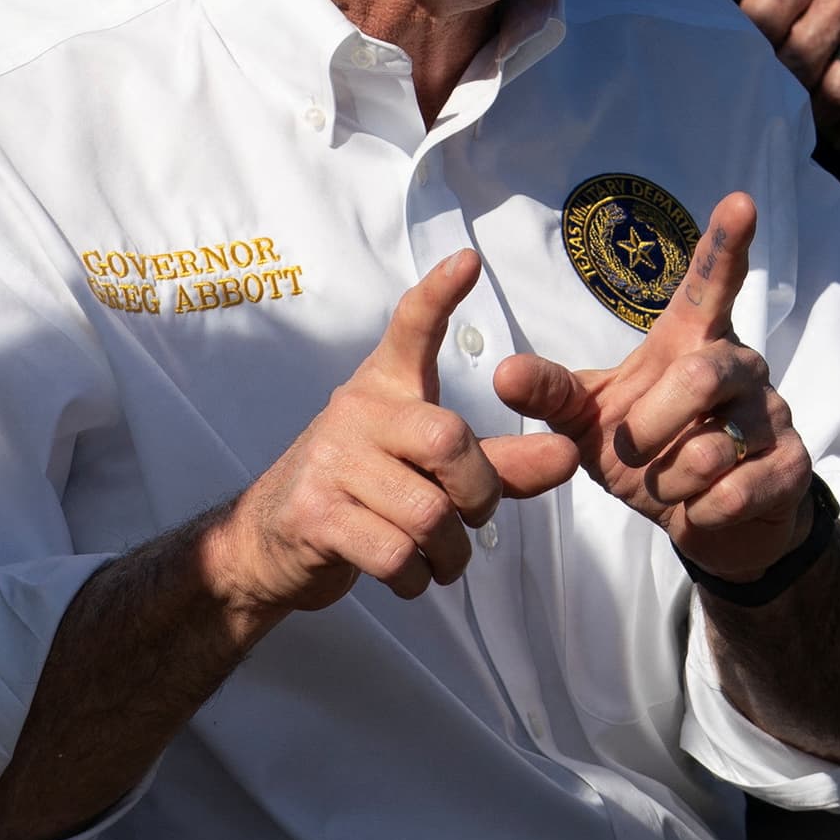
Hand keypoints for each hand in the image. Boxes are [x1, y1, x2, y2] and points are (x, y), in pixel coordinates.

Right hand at [198, 251, 581, 626]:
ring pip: (428, 513)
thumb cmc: (366, 493)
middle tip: (473, 517)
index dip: (439, 295)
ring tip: (439, 559)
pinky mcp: (316, 515)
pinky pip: (396, 554)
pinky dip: (416, 579)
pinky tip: (407, 575)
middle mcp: (356, 412)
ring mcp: (331, 462)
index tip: (469, 260)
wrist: (272, 540)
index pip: (411, 329)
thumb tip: (567, 454)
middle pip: (448, 440)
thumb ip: (500, 465)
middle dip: (479, 494)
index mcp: (385, 389)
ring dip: (450, 555)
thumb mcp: (427, 470)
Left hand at [489, 194, 818, 582]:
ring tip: (668, 483)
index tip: (739, 200)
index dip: (725, 243)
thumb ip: (552, 392)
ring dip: (672, 477)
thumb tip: (503, 372)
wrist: (706, 522)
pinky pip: (738, 489)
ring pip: (716, 444)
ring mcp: (773, 413)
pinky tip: (698, 508)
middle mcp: (740, 364)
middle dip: (652, 425)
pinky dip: (700, 509)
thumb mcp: (589, 421)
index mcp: (691, 340)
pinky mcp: (793, 465)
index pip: (711, 283)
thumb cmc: (648, 451)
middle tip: (633, 449)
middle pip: (700, 375)